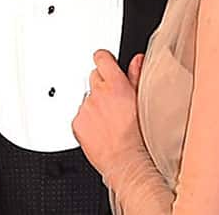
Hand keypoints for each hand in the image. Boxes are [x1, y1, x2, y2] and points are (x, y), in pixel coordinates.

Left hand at [72, 51, 145, 178]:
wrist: (125, 160)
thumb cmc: (138, 135)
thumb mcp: (142, 100)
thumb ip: (136, 76)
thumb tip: (137, 60)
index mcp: (116, 85)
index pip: (101, 58)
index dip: (103, 59)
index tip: (104, 61)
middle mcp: (98, 93)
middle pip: (94, 77)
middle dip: (101, 85)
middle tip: (112, 100)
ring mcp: (85, 108)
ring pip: (87, 98)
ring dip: (94, 104)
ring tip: (107, 119)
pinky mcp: (77, 123)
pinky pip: (79, 115)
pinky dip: (86, 119)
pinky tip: (99, 128)